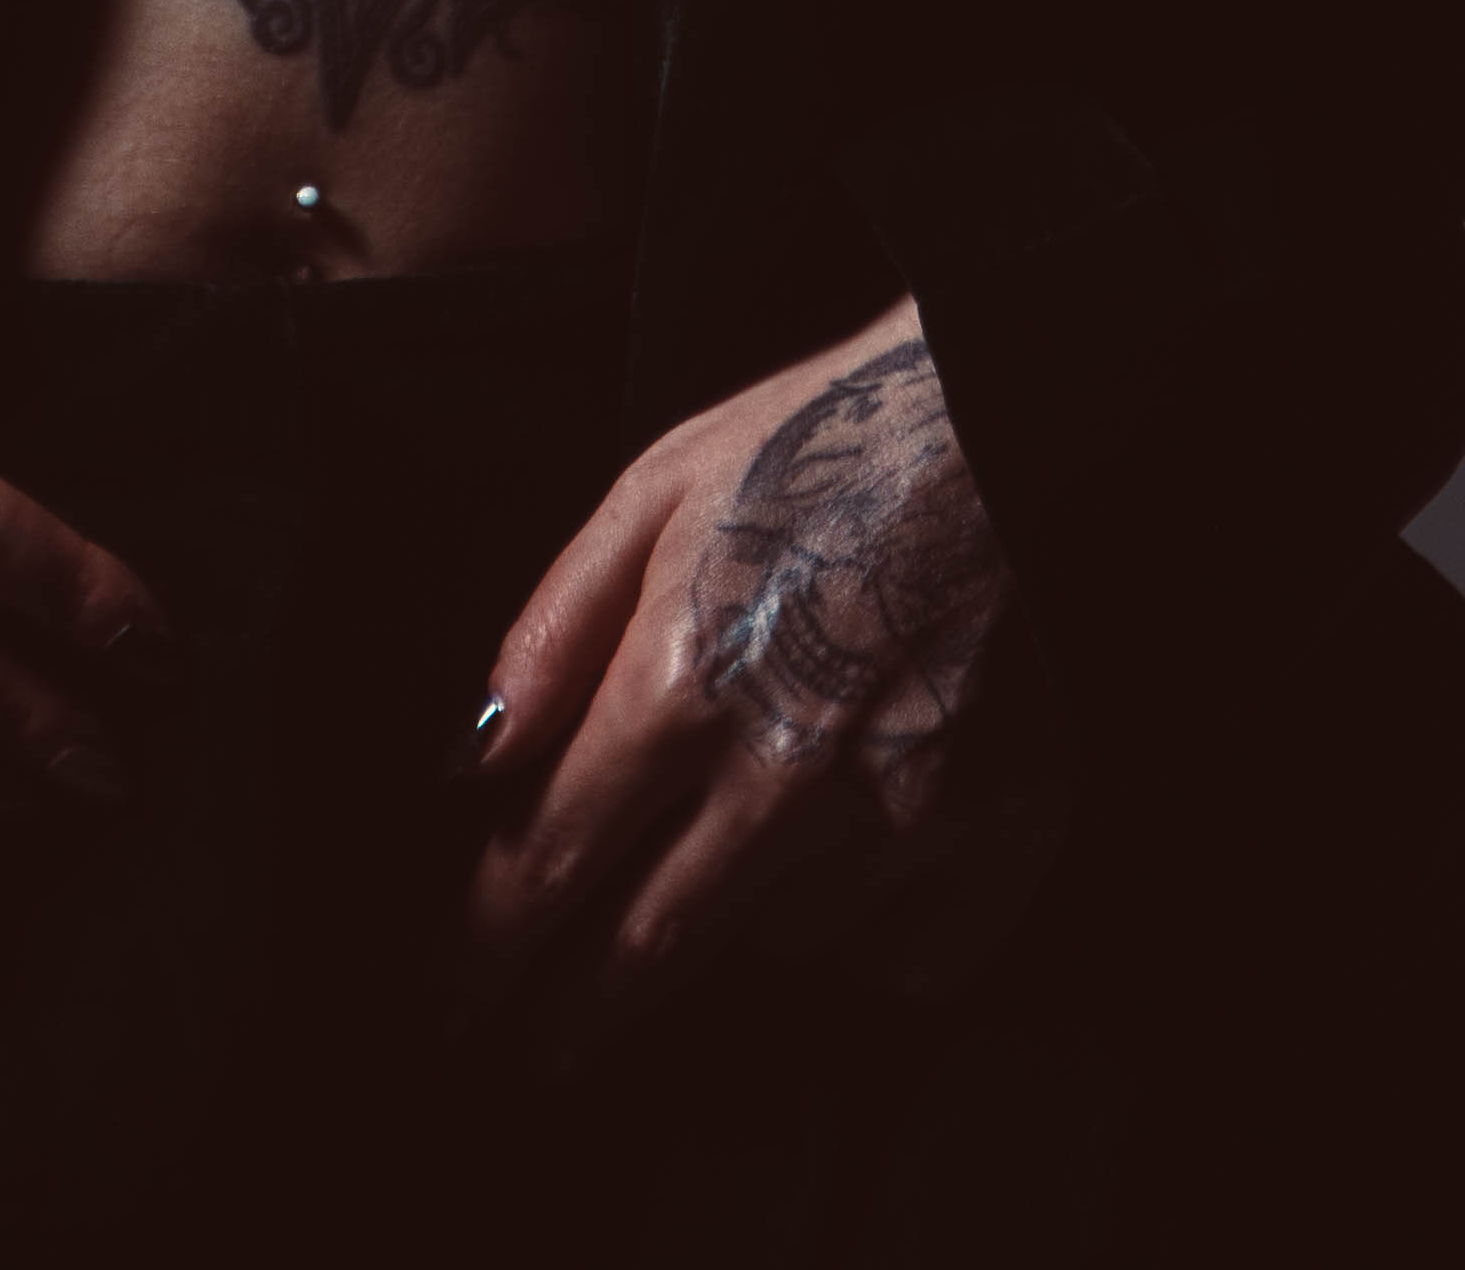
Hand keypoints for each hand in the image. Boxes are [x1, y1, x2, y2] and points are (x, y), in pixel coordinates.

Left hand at [462, 300, 1064, 1045]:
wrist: (1014, 413)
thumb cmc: (825, 437)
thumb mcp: (656, 485)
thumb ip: (554, 627)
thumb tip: (467, 759)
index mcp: (687, 678)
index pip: (553, 859)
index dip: (486, 946)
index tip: (450, 999)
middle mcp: (787, 774)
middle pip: (652, 945)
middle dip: (577, 1011)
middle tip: (534, 1050)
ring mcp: (901, 820)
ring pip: (780, 940)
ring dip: (740, 916)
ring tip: (752, 832)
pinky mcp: (1000, 838)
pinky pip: (899, 950)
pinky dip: (865, 923)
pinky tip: (859, 851)